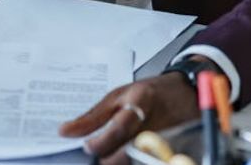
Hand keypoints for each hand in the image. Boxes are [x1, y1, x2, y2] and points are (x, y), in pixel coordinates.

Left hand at [59, 72, 199, 163]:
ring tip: (111, 152)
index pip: (119, 128)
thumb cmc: (151, 91)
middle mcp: (156, 121)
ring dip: (119, 159)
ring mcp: (167, 139)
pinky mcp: (172, 151)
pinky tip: (123, 155)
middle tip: (99, 153)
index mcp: (141, 101)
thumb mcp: (117, 95)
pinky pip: (146, 162)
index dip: (100, 142)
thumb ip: (92, 117)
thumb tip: (64, 132)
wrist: (186, 92)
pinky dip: (132, 161)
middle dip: (108, 158)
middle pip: (127, 152)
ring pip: (136, 161)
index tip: (88, 147)